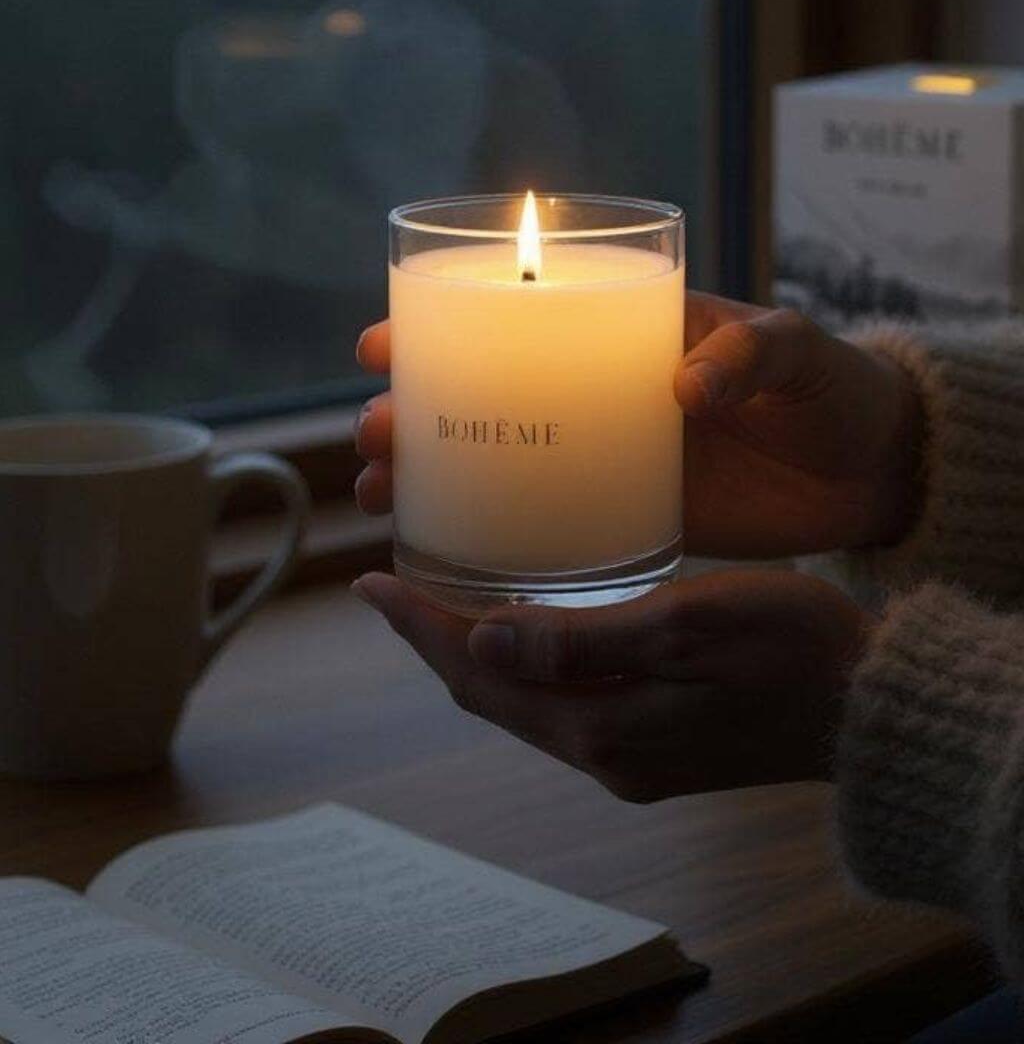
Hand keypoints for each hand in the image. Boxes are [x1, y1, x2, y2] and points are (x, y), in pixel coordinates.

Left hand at [352, 568, 873, 798]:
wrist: (875, 712)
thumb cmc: (793, 648)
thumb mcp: (689, 624)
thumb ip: (583, 639)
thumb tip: (484, 637)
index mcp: (602, 723)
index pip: (480, 673)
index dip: (420, 627)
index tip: (369, 581)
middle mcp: (605, 752)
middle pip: (492, 693)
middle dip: (437, 638)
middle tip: (394, 581)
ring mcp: (632, 755)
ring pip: (525, 701)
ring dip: (480, 652)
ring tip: (445, 596)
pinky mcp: (659, 745)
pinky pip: (566, 704)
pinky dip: (531, 664)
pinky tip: (532, 626)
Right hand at [354, 292, 921, 558]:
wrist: (877, 470)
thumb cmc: (836, 387)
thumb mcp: (799, 349)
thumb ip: (753, 353)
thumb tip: (683, 384)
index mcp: (628, 329)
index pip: (519, 313)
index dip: (441, 321)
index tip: (382, 343)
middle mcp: (600, 390)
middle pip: (484, 391)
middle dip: (414, 409)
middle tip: (375, 434)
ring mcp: (608, 454)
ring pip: (497, 458)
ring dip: (430, 474)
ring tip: (380, 496)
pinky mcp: (629, 514)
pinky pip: (544, 518)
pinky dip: (490, 532)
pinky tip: (442, 554)